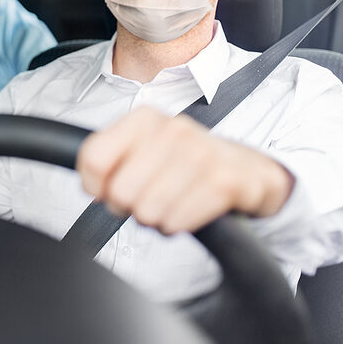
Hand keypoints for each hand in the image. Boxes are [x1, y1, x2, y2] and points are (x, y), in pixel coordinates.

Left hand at [76, 106, 293, 234]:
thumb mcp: (145, 149)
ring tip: (173, 202)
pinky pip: (177, 222)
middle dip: (131, 206)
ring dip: (157, 218)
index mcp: (144, 119)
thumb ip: (109, 161)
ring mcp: (200, 153)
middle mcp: (171, 130)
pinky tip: (191, 209)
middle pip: (119, 192)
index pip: (93, 158)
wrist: (249, 169)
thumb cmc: (185, 163)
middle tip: (150, 198)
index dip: (95, 186)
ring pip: (146, 211)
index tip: (108, 191)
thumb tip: (93, 188)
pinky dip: (180, 225)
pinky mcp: (224, 181)